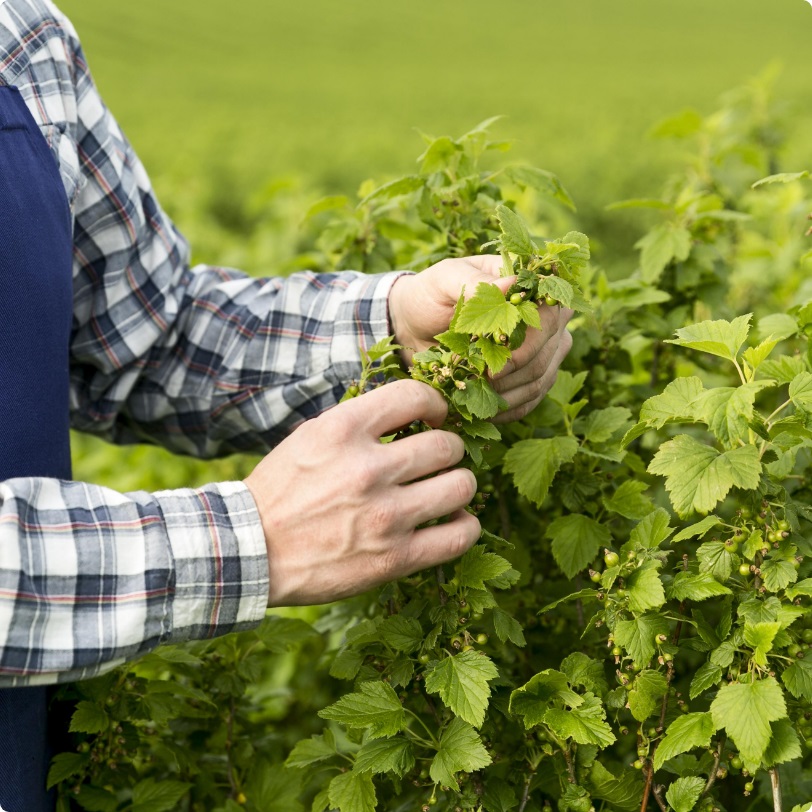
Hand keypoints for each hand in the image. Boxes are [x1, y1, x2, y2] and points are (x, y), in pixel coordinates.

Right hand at [244, 380, 480, 606]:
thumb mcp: (310, 437)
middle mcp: (368, 469)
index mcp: (344, 430)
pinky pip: (460, 536)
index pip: (415, 396)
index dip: (436, 404)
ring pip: (461, 486)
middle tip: (441, 459)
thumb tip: (411, 411)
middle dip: (450, 449)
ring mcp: (385, 516)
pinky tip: (456, 521)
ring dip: (461, 484)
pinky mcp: (395, 558)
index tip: (435, 418)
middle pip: (447, 445)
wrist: (251, 551)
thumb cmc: (281, 491)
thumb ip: (359, 422)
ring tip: (449, 489)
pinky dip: (466, 525)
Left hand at [388, 256, 573, 422]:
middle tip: (476, 375)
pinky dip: (506, 409)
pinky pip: (530, 400)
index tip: (492, 354)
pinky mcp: (532, 379)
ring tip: (472, 390)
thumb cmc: (432, 296)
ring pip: (539, 379)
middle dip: (511, 369)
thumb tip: (511, 284)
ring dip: (505, 391)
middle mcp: (545, 320)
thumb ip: (475, 281)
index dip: (526, 340)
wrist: (415, 325)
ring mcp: (544, 351)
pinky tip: (482, 409)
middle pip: (546, 351)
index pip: (549, 315)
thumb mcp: (445, 280)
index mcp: (530, 289)